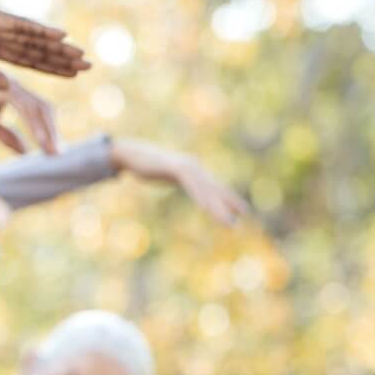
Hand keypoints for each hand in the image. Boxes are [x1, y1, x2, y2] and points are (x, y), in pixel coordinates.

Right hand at [0, 0, 89, 90]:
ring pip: (35, 38)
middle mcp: (0, 36)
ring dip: (58, 47)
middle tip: (87, 66)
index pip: (28, 59)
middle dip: (61, 59)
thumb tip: (5, 88)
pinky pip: (23, 26)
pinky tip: (61, 37)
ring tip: (80, 55)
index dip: (50, 67)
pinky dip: (42, 32)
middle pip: (38, 50)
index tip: (70, 76)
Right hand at [0, 74, 59, 153]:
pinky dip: (34, 124)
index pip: (39, 111)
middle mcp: (17, 87)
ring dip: (47, 131)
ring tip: (51, 152)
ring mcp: (11, 86)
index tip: (53, 150)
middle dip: (53, 132)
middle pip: (44, 109)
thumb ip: (7, 136)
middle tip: (57, 155)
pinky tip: (38, 140)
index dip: (49, 130)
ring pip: (38, 108)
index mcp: (16, 93)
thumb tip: (25, 152)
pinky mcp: (3, 88)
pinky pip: (25, 107)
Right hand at [109, 138, 250, 224]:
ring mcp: (187, 166)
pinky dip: (201, 197)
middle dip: (230, 203)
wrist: (132, 154)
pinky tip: (207, 208)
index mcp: (194, 170)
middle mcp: (194, 167)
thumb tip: (180, 180)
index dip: (229, 198)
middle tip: (243, 217)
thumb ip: (175, 176)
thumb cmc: (147, 165)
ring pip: (206, 189)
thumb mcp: (165, 174)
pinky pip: (193, 185)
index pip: (215, 186)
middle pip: (216, 188)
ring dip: (218, 206)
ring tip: (227, 221)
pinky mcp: (177, 168)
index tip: (242, 211)